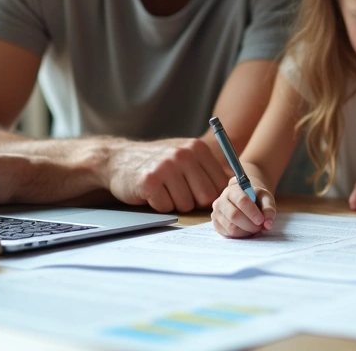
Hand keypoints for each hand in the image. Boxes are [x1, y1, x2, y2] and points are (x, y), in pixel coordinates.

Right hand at [101, 138, 230, 212]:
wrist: (118, 159)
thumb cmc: (158, 162)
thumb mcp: (185, 155)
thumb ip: (208, 169)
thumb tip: (238, 189)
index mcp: (197, 148)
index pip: (220, 184)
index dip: (211, 195)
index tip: (197, 193)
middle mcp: (183, 155)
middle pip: (206, 197)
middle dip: (194, 201)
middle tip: (177, 192)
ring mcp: (166, 167)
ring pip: (186, 204)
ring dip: (175, 203)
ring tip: (164, 190)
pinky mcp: (149, 182)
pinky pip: (166, 207)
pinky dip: (159, 205)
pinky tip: (151, 193)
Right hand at [212, 181, 275, 237]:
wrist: (245, 200)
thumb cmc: (256, 198)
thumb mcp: (265, 198)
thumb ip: (268, 209)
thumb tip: (267, 224)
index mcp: (232, 190)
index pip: (241, 201)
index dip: (252, 212)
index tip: (262, 220)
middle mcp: (220, 201)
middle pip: (234, 215)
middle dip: (250, 224)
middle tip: (260, 227)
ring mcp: (216, 214)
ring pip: (231, 227)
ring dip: (246, 231)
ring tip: (255, 228)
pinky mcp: (216, 225)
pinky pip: (229, 234)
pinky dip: (241, 235)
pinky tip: (247, 230)